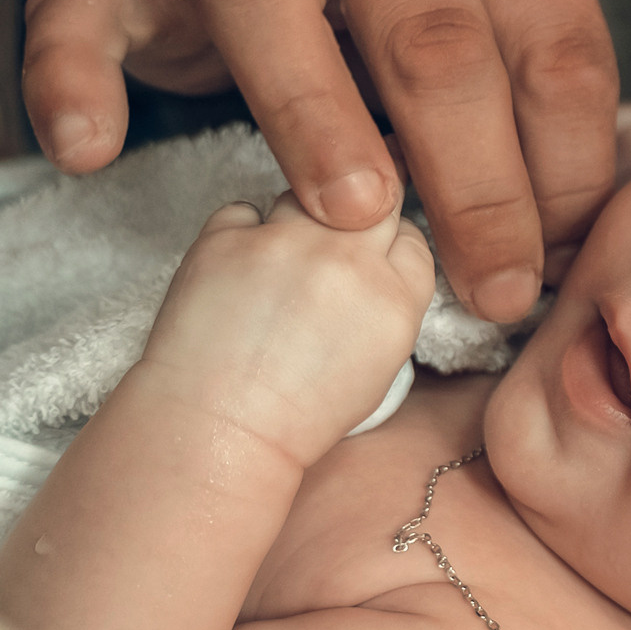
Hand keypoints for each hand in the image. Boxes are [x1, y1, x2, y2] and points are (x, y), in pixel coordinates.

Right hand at [22, 0, 618, 321]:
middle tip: (492, 288)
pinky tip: (87, 152)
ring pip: (265, 5)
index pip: (553, 47)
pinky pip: (84, 11)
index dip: (568, 170)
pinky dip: (74, 80)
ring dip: (312, 118)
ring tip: (350, 219)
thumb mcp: (490, 8)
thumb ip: (527, 101)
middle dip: (475, 182)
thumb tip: (565, 250)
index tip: (561, 264)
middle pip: (435, 42)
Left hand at [133, 194, 433, 466]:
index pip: (411, 237)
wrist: (218, 430)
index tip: (366, 268)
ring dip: (296, 225)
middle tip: (324, 259)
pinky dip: (240, 237)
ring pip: (307, 199)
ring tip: (273, 276)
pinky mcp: (226, 238)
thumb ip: (389, 303)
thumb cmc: (296, 417)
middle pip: (371, 202)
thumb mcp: (378, 370)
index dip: (388, 250)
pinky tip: (235, 280)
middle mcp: (346, 261)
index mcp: (394, 300)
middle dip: (354, 224)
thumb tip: (376, 260)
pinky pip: (243, 212)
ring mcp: (284, 243)